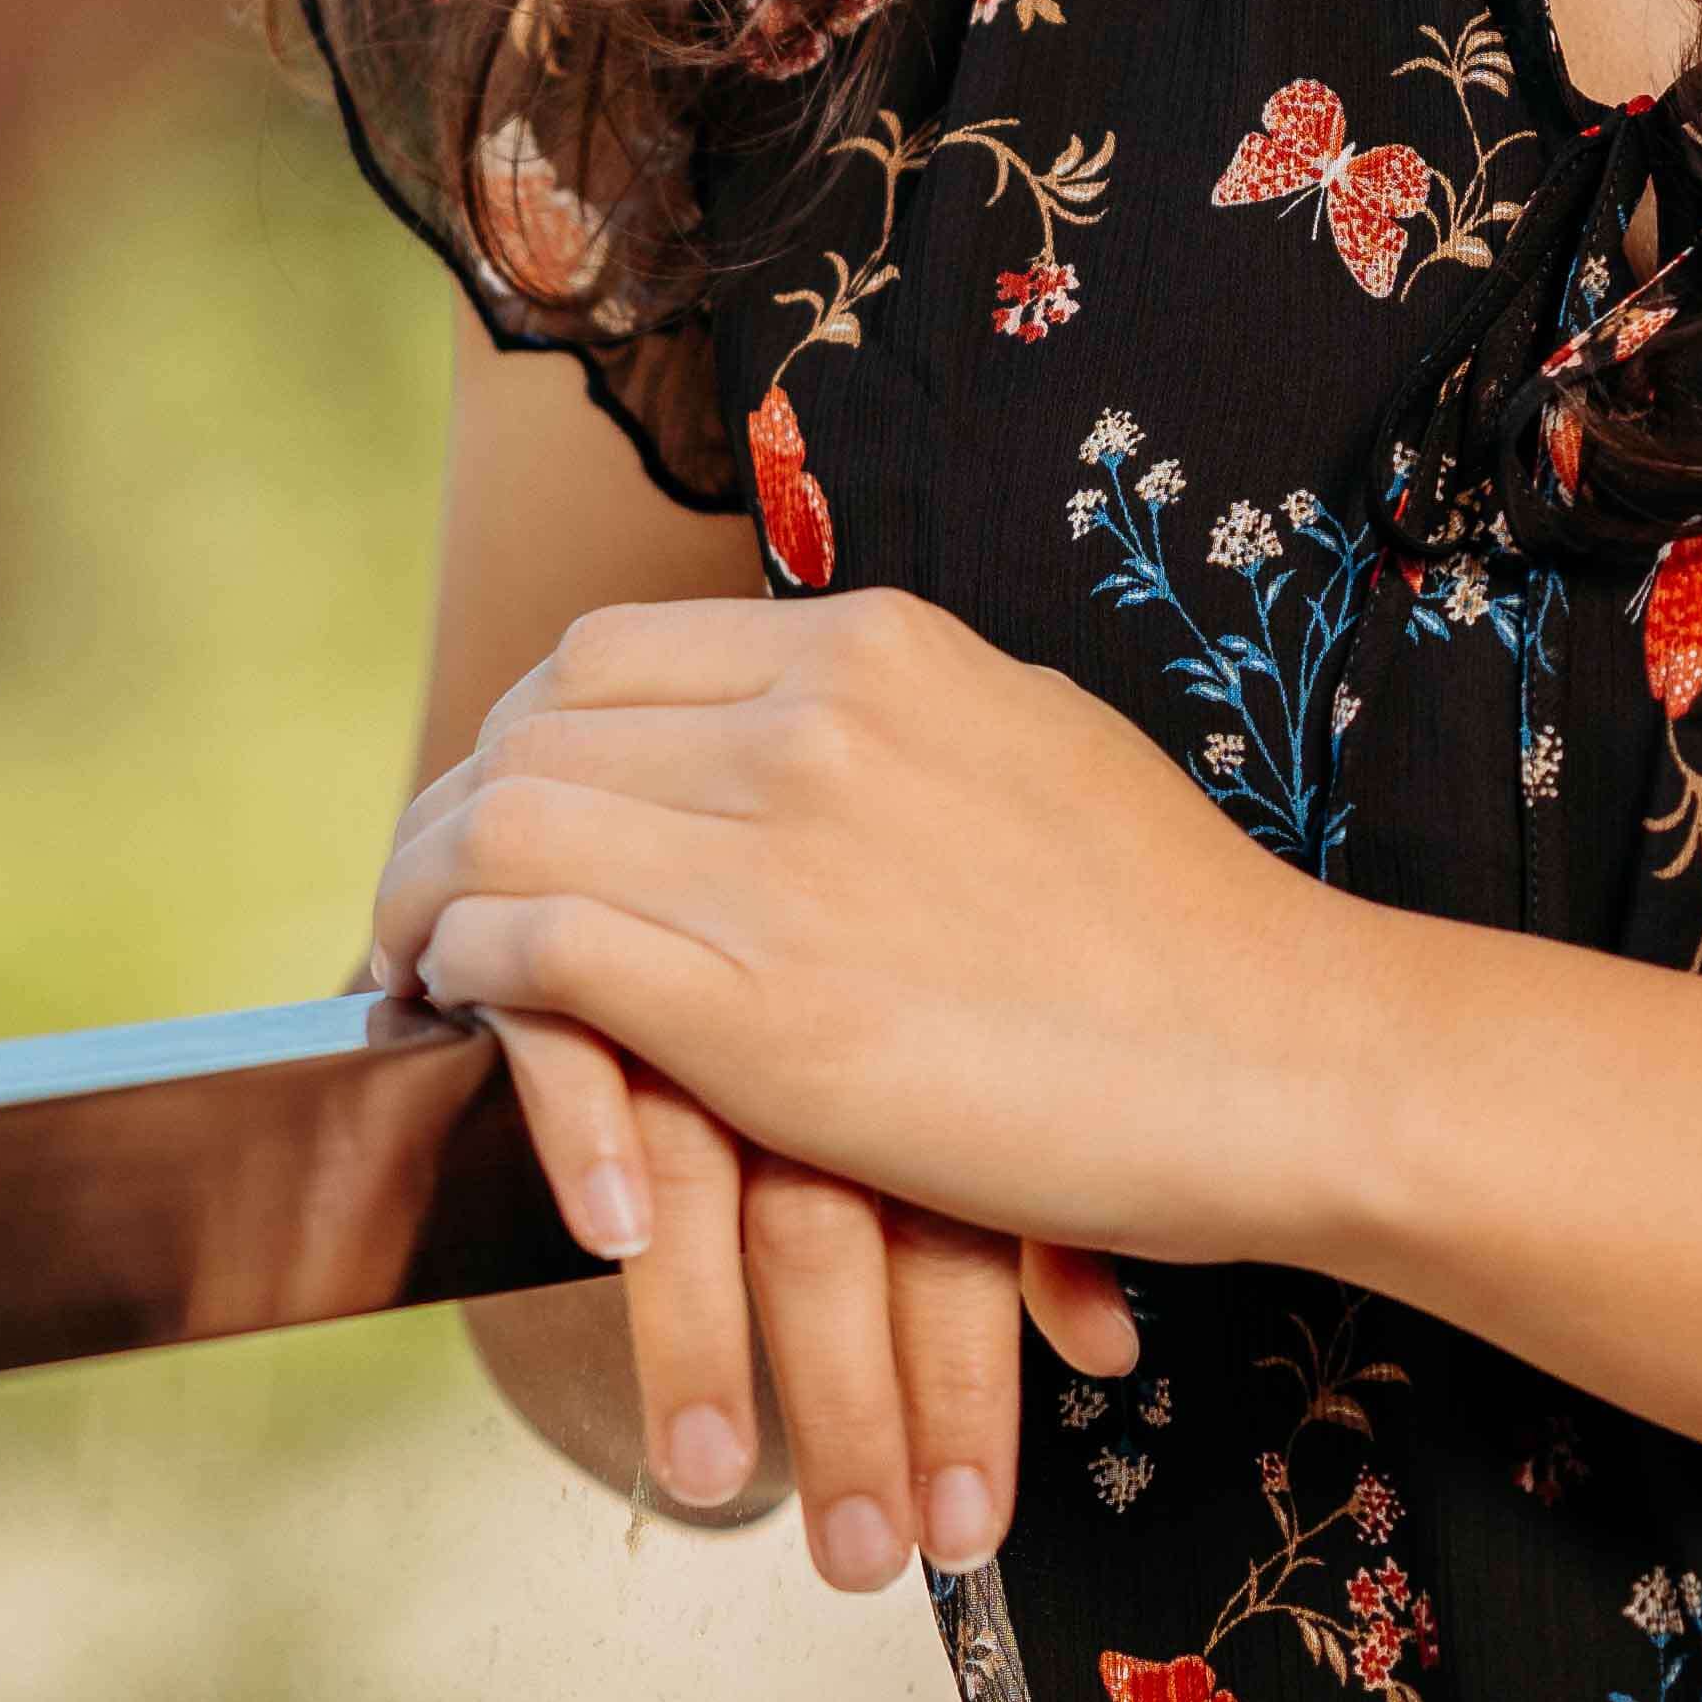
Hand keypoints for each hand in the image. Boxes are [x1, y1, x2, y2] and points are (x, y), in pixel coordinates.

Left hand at [368, 586, 1389, 1281]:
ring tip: (414, 964)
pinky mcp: (754, 1003)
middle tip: (428, 901)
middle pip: (534, 728)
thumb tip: (796, 740)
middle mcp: (810, 721)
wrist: (1288, 1054)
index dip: (522, 736)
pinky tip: (460, 1004)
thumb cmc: (1182, 939)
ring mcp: (778, 857)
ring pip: (506, 822)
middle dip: (451, 815)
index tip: (503, 812)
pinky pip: (530, 942)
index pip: (607, 653)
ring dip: (427, 893)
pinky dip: (464, 963)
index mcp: (876, 647)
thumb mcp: (1030, 745)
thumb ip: (897, 733)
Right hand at [470, 996, 1138, 1588]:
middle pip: (835, 1225)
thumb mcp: (963, 1084)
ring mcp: (702, 984)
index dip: (964, 1393)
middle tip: (859, 1559)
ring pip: (709, 1166)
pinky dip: (591, 1135)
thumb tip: (1106, 1347)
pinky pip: (581, 1042)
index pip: (959, 1233)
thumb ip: (1032, 1215)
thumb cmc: (879, 981)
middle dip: (851, 1409)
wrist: (717, 807)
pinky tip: (609, 1237)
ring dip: (704, 1335)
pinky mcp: (579, 952)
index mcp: (935, 1050)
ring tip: (709, 1477)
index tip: (966, 1532)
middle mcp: (827, 1019)